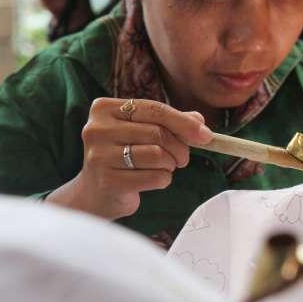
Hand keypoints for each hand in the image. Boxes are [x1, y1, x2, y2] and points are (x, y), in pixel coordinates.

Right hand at [47, 98, 213, 219]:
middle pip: (158, 133)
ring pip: (157, 155)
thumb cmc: (125, 156)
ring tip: (165, 167)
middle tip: (182, 158)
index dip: (184, 122)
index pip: (154, 109)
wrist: (97, 192)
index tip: (206, 135)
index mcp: (105, 109)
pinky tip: (153, 179)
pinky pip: (154, 177)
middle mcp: (97, 129)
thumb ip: (171, 122)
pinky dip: (163, 179)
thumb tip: (199, 120)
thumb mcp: (144, 132)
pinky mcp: (107, 181)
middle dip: (180, 148)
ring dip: (171, 164)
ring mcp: (99, 156)